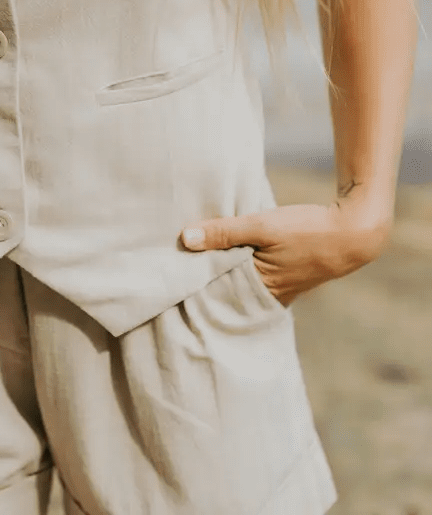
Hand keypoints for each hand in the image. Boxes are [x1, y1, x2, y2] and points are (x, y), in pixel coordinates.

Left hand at [180, 194, 391, 306]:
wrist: (353, 232)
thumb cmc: (308, 230)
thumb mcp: (262, 225)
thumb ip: (224, 231)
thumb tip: (184, 238)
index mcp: (258, 289)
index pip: (213, 292)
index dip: (191, 282)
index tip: (167, 273)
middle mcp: (265, 295)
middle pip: (224, 288)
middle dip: (202, 277)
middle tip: (171, 264)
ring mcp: (277, 287)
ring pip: (237, 279)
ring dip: (219, 267)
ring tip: (192, 255)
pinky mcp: (283, 275)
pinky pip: (251, 272)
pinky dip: (237, 263)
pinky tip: (224, 250)